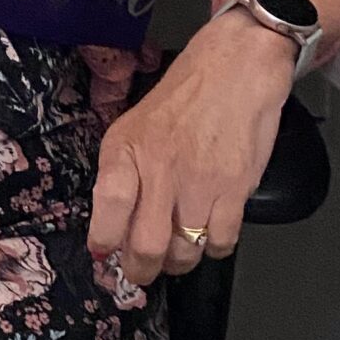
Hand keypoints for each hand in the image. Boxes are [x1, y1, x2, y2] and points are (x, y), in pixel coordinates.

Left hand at [87, 12, 296, 283]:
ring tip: (178, 253)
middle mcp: (161, 167)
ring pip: (185, 251)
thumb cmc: (186, 96)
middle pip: (146, 244)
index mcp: (127, 148)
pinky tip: (211, 235)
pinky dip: (215, 248)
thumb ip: (123, 170)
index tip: (103, 254)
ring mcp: (200, 181)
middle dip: (142, 269)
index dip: (105, 238)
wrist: (236, 68)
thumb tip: (113, 221)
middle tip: (142, 272)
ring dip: (180, 262)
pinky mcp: (236, 189)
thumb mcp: (134, 123)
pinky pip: (222, 241)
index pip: (109, 205)